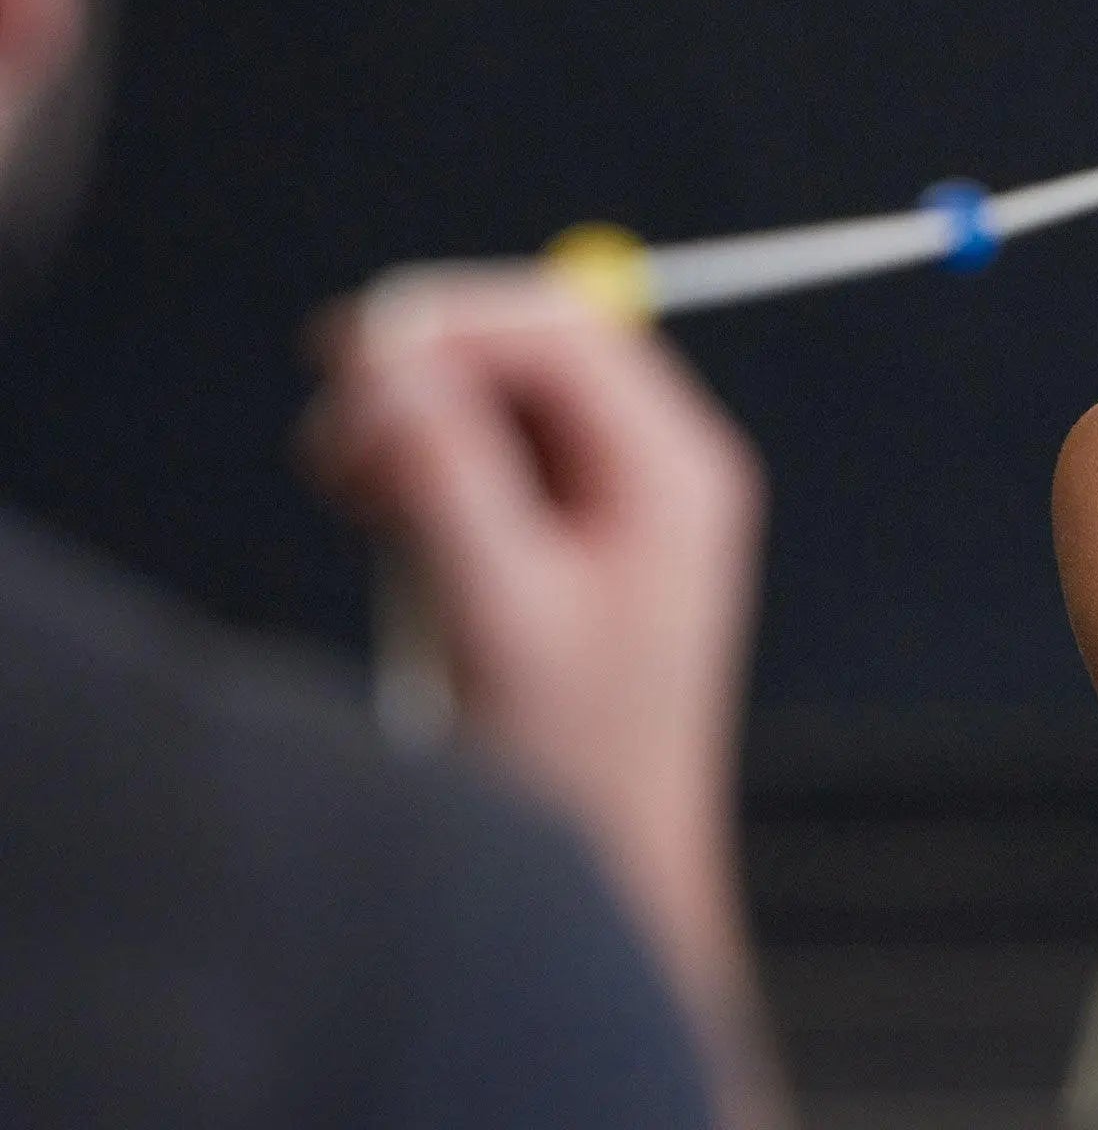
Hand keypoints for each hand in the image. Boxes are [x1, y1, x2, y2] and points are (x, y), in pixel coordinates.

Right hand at [294, 265, 765, 1013]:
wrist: (609, 868)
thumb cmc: (571, 760)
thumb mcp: (498, 614)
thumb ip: (446, 479)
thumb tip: (388, 360)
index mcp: (675, 471)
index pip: (567, 334)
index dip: (454, 319)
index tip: (346, 343)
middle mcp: (662, 468)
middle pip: (537, 356)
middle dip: (429, 371)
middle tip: (332, 428)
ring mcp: (625, 500)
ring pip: (509, 404)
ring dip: (420, 421)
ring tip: (344, 480)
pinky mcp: (579, 537)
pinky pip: (500, 460)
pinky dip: (430, 467)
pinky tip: (375, 507)